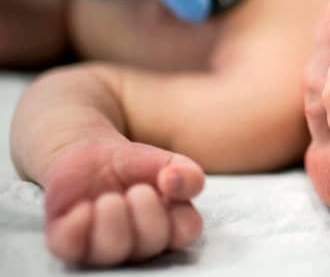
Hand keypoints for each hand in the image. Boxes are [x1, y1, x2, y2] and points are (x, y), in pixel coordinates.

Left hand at [43, 140, 204, 265]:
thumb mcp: (164, 162)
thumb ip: (185, 173)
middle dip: (145, 213)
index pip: (185, 231)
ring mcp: (102, 246)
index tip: (166, 183)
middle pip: (151, 243)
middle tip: (136, 189)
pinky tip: (83, 207)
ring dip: (113, 221)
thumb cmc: (132, 166)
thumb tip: (175, 179)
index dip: (179, 212)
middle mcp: (138, 243)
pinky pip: (71, 246)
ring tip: (108, 199)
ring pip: (112, 251)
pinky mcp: (69, 241)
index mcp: (168, 226)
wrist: (89, 154)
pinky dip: (79, 224)